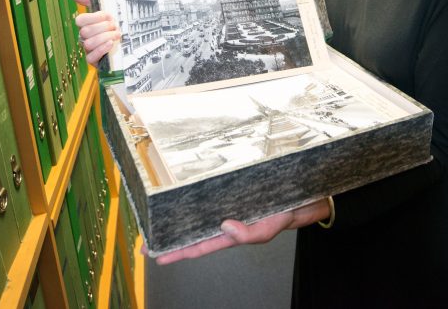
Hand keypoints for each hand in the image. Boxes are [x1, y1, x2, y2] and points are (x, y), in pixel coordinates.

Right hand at [70, 0, 121, 64]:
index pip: (80, 20)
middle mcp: (83, 37)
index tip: (108, 15)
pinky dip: (102, 49)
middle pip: (86, 32)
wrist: (124, 42)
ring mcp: (87, 49)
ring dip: (105, 37)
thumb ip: (87, 0)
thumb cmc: (110, 25)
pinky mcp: (93, 60)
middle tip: (114, 25)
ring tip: (116, 34)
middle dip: (103, 27)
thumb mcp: (102, 11)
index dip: (95, 17)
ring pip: (89, 43)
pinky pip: (91, 57)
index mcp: (84, 25)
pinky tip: (110, 43)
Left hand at [151, 198, 330, 265]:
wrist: (300, 197)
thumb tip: (225, 226)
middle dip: (170, 237)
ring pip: (196, 214)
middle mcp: (224, 221)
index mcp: (229, 234)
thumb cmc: (283, 215)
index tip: (157, 255)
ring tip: (156, 220)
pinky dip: (194, 197)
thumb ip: (247, 234)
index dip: (178, 252)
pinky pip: (207, 195)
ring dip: (178, 216)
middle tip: (146, 241)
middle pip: (192, 231)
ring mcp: (225, 205)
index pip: (198, 246)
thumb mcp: (267, 229)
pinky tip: (182, 195)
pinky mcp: (229, 190)